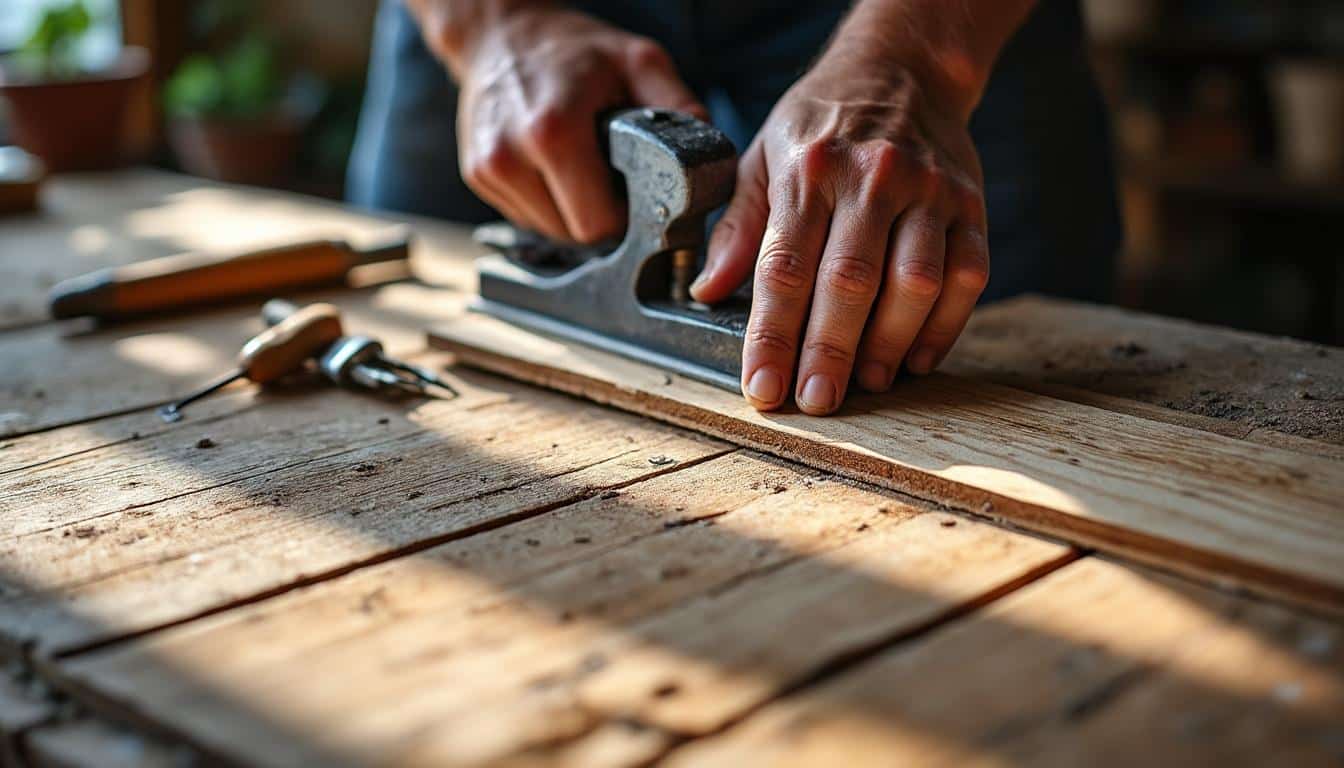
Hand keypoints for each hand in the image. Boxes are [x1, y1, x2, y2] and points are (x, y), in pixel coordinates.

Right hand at [417, 4, 703, 242]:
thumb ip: (680, 108)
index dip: (627, 219)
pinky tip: (555, 169)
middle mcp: (510, 156)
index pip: (599, 224)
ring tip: (581, 169)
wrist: (502, 33)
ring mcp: (488, 169)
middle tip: (612, 180)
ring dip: (573, 213)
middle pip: (574, 235)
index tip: (636, 195)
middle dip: (602, 218)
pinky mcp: (477, 176)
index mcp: (553, 132)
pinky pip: (527, 216)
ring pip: (549, 231)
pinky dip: (548, 204)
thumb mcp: (639, 62)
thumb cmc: (574, 49)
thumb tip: (709, 160)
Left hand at [689, 56, 989, 414]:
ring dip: (889, 344)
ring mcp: (928, 192)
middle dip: (829, 352)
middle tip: (816, 402)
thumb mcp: (761, 157)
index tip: (762, 388)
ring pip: (915, 283)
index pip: (783, 268)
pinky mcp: (971, 205)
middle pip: (849, 282)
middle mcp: (871, 178)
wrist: (903, 68)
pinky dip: (944, 327)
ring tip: (868, 384)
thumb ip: (738, 227)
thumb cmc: (822, 124)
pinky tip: (915, 358)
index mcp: (808, 171)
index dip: (772, 336)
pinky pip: (967, 277)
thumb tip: (708, 291)